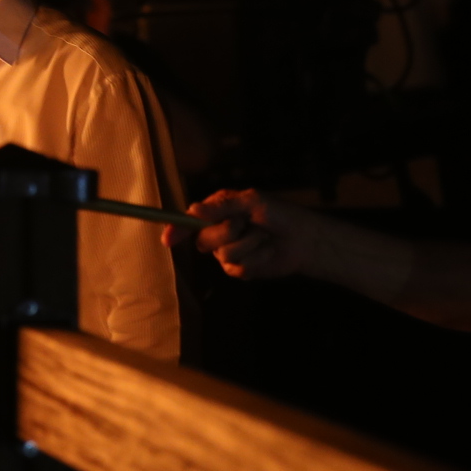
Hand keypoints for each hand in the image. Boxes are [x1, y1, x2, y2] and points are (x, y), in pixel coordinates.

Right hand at [188, 189, 319, 280]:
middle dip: (227, 231)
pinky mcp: (240, 269)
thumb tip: (193, 209)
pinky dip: (257, 257)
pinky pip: (238, 267)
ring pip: (224, 253)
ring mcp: (228, 252)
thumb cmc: (278, 214)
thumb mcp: (251, 201)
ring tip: (263, 237)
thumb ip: (221, 206)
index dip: (177, 229)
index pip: (190, 221)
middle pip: (204, 240)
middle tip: (246, 223)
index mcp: (218, 212)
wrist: (302, 238)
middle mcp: (218, 232)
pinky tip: (267, 251)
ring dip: (249, 244)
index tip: (168, 240)